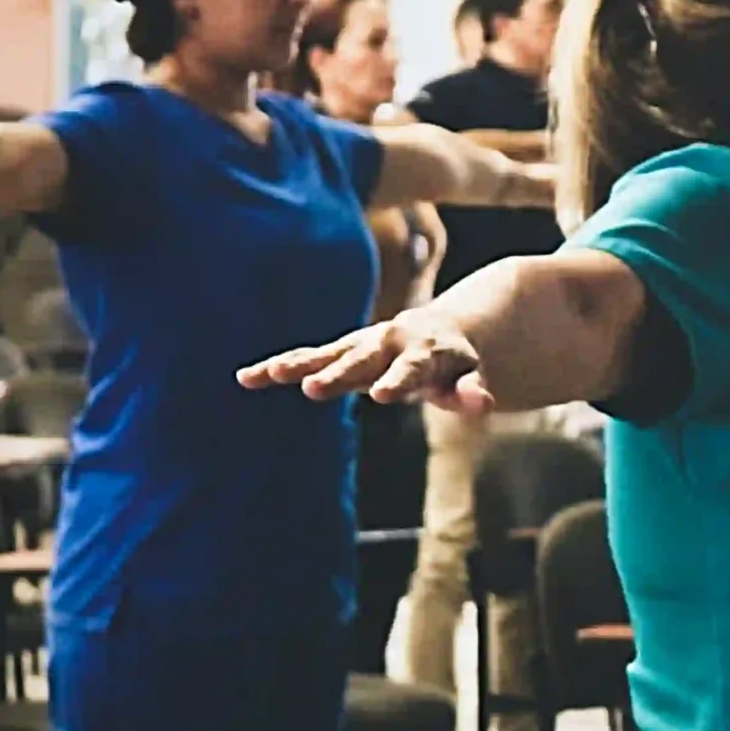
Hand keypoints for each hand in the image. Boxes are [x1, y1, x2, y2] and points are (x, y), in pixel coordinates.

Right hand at [237, 307, 493, 413]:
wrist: (440, 328)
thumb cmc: (456, 363)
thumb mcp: (470, 377)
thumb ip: (470, 390)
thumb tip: (483, 402)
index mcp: (425, 352)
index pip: (412, 369)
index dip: (398, 381)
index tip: (382, 397)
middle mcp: (388, 343)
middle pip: (361, 361)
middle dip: (338, 375)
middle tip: (312, 388)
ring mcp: (361, 346)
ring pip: (325, 355)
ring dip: (295, 366)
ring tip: (263, 377)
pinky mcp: (341, 351)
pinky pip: (308, 357)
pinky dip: (280, 366)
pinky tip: (247, 377)